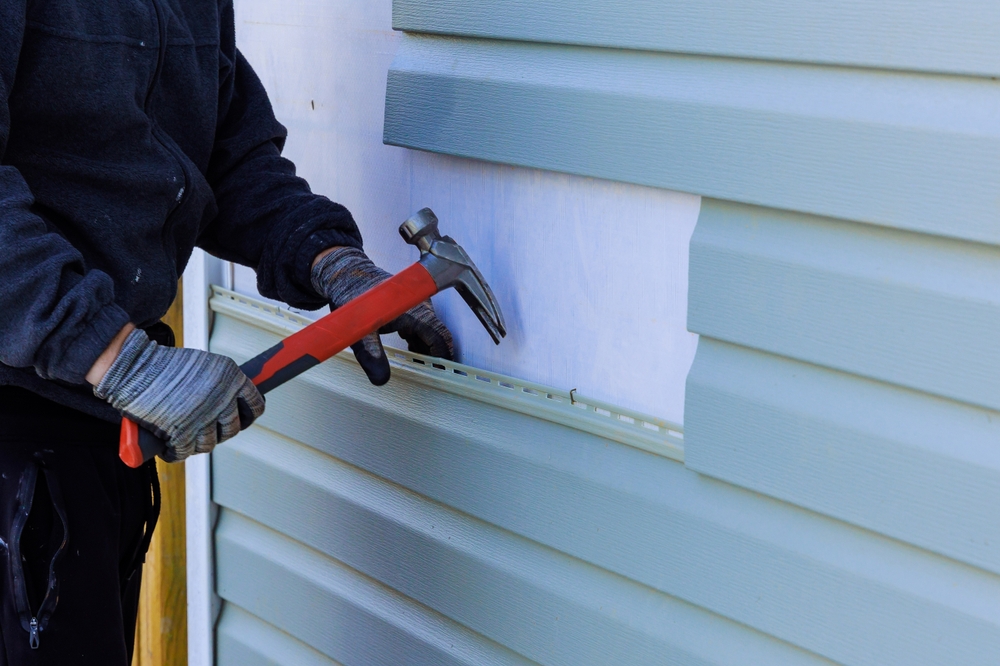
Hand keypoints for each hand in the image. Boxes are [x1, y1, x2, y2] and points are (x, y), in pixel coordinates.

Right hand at [93, 329, 264, 460]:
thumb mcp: (205, 365)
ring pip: (209, 443)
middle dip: (220, 430)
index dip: (248, 414)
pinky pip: (185, 452)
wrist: (133, 367)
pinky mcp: (181, 435)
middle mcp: (222, 399)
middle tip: (207, 427)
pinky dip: (176, 452)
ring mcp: (203, 419)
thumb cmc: (165, 364)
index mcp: (232, 378)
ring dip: (198, 442)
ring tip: (186, 434)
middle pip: (232, 428)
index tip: (242, 418)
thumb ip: (221, 383)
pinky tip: (171, 447)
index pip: (255, 405)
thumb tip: (231, 403)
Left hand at [311, 247, 454, 384]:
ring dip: (426, 349)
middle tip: (427, 376)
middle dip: (434, 356)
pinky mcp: (411, 306)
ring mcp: (418, 305)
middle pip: (438, 336)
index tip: (441, 374)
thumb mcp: (360, 332)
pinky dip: (419, 341)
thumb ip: (371, 356)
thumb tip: (381, 380)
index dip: (443, 356)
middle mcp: (422, 306)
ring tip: (418, 367)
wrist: (346, 274)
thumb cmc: (354, 297)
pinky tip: (409, 352)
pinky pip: (423, 326)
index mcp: (416, 311)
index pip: (440, 337)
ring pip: (431, 332)